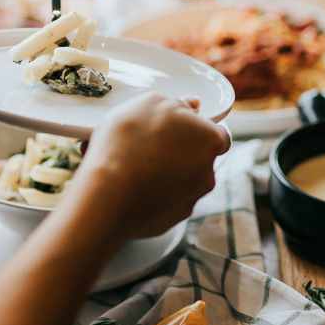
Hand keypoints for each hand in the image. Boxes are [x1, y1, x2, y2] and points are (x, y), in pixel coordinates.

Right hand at [76, 92, 230, 237]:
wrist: (107, 194)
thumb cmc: (128, 142)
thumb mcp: (150, 103)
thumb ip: (177, 103)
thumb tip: (193, 105)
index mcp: (210, 140)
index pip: (217, 134)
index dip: (197, 129)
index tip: (177, 129)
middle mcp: (208, 173)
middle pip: (198, 158)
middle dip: (178, 152)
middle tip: (147, 145)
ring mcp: (191, 200)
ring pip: (181, 182)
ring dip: (163, 174)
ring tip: (130, 166)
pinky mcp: (172, 221)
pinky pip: (165, 202)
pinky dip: (152, 195)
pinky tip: (130, 187)